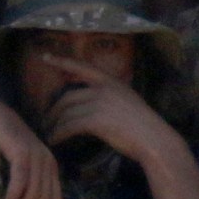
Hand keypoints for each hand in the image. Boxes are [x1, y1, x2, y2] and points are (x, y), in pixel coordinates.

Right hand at [0, 85, 62, 198]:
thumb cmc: (2, 141)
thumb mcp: (19, 163)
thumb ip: (26, 180)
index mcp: (50, 166)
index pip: (56, 197)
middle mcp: (47, 162)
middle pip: (44, 198)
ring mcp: (36, 156)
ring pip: (34, 192)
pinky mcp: (22, 152)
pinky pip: (20, 179)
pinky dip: (14, 195)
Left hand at [39, 54, 182, 168]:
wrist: (154, 139)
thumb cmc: (145, 126)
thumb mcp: (129, 101)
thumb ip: (111, 97)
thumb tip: (93, 103)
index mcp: (111, 81)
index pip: (81, 67)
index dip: (61, 61)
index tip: (44, 57)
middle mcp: (103, 89)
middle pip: (67, 97)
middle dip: (53, 110)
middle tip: (46, 120)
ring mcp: (98, 104)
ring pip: (66, 113)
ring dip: (54, 125)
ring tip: (48, 134)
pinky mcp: (95, 121)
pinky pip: (68, 126)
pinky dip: (58, 134)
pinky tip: (54, 141)